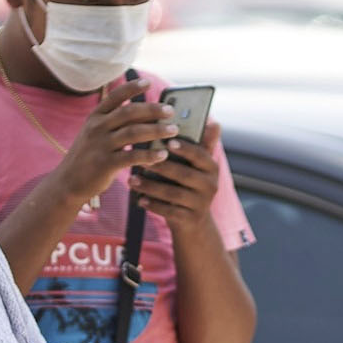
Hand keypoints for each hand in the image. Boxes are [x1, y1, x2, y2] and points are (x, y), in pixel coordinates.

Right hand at [56, 79, 173, 203]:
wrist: (68, 182)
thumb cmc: (88, 156)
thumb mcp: (94, 134)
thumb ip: (114, 122)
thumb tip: (144, 113)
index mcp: (95, 117)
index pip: (115, 97)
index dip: (131, 88)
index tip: (147, 83)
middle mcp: (97, 128)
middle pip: (129, 113)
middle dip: (152, 110)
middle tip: (170, 111)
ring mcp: (100, 145)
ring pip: (133, 133)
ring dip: (156, 130)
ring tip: (173, 131)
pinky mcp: (105, 164)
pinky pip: (132, 157)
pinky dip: (149, 155)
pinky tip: (163, 155)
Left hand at [130, 120, 222, 238]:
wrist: (194, 223)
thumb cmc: (189, 185)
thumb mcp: (197, 166)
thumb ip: (200, 145)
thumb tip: (211, 119)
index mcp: (211, 167)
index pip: (199, 154)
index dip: (185, 148)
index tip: (168, 141)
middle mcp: (210, 185)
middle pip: (183, 174)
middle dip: (160, 166)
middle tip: (139, 158)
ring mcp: (201, 204)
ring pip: (172, 193)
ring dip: (150, 186)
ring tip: (131, 179)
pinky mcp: (190, 220)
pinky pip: (168, 211)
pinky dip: (152, 204)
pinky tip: (139, 199)